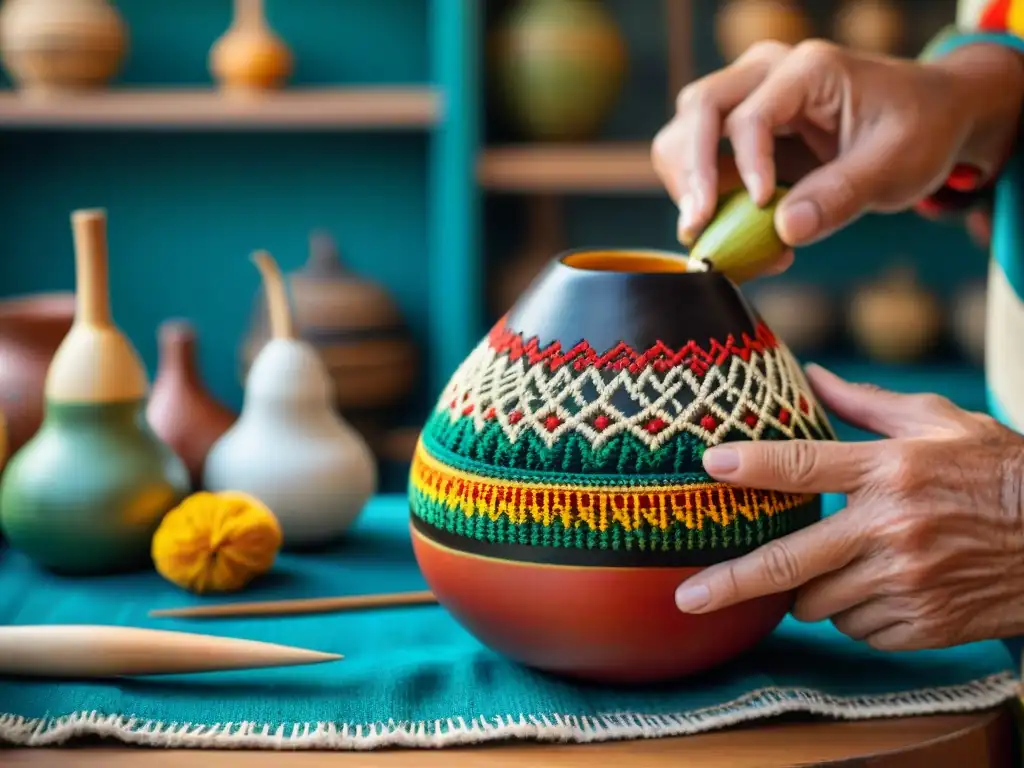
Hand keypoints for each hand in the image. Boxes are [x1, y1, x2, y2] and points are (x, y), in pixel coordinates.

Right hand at [651, 39, 1023, 264]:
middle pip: (698, 110)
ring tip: (707, 230)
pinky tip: (728, 230)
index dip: (747, 167)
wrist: (928, 117)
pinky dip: (702, 195)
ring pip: (684, 131)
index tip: (764, 208)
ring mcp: (748, 96)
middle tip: (697, 226)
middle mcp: (767, 71)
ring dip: (686, 184)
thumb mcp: (896, 165)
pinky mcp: (740, 128)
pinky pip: (700, 158)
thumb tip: (786, 231)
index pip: (751, 115)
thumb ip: (841, 196)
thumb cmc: (918, 130)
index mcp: (808, 70)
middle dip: (691, 172)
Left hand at [674, 364, 1023, 651]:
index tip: (707, 466)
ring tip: (839, 562)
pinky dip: (855, 611)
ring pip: (818, 603)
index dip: (751, 466)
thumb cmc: (996, 471)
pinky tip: (882, 586)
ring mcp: (907, 583)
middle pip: (790, 561)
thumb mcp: (940, 422)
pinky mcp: (924, 624)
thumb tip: (810, 375)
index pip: (804, 465)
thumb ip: (868, 403)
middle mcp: (892, 528)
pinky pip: (857, 629)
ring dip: (811, 589)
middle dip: (731, 582)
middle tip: (687, 596)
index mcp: (890, 470)